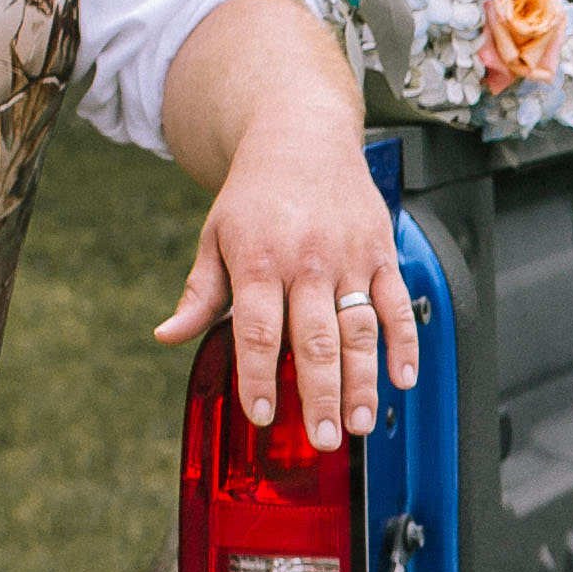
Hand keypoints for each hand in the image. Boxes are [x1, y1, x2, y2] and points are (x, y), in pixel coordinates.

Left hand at [159, 108, 417, 438]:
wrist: (302, 133)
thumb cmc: (257, 191)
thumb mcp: (215, 236)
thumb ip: (200, 293)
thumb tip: (168, 335)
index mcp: (258, 259)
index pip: (257, 330)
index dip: (259, 376)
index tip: (262, 414)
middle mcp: (306, 260)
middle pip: (315, 338)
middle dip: (320, 393)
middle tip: (324, 438)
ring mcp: (349, 258)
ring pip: (359, 329)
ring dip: (363, 380)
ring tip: (360, 422)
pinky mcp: (381, 253)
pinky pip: (396, 304)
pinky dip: (404, 343)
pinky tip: (402, 379)